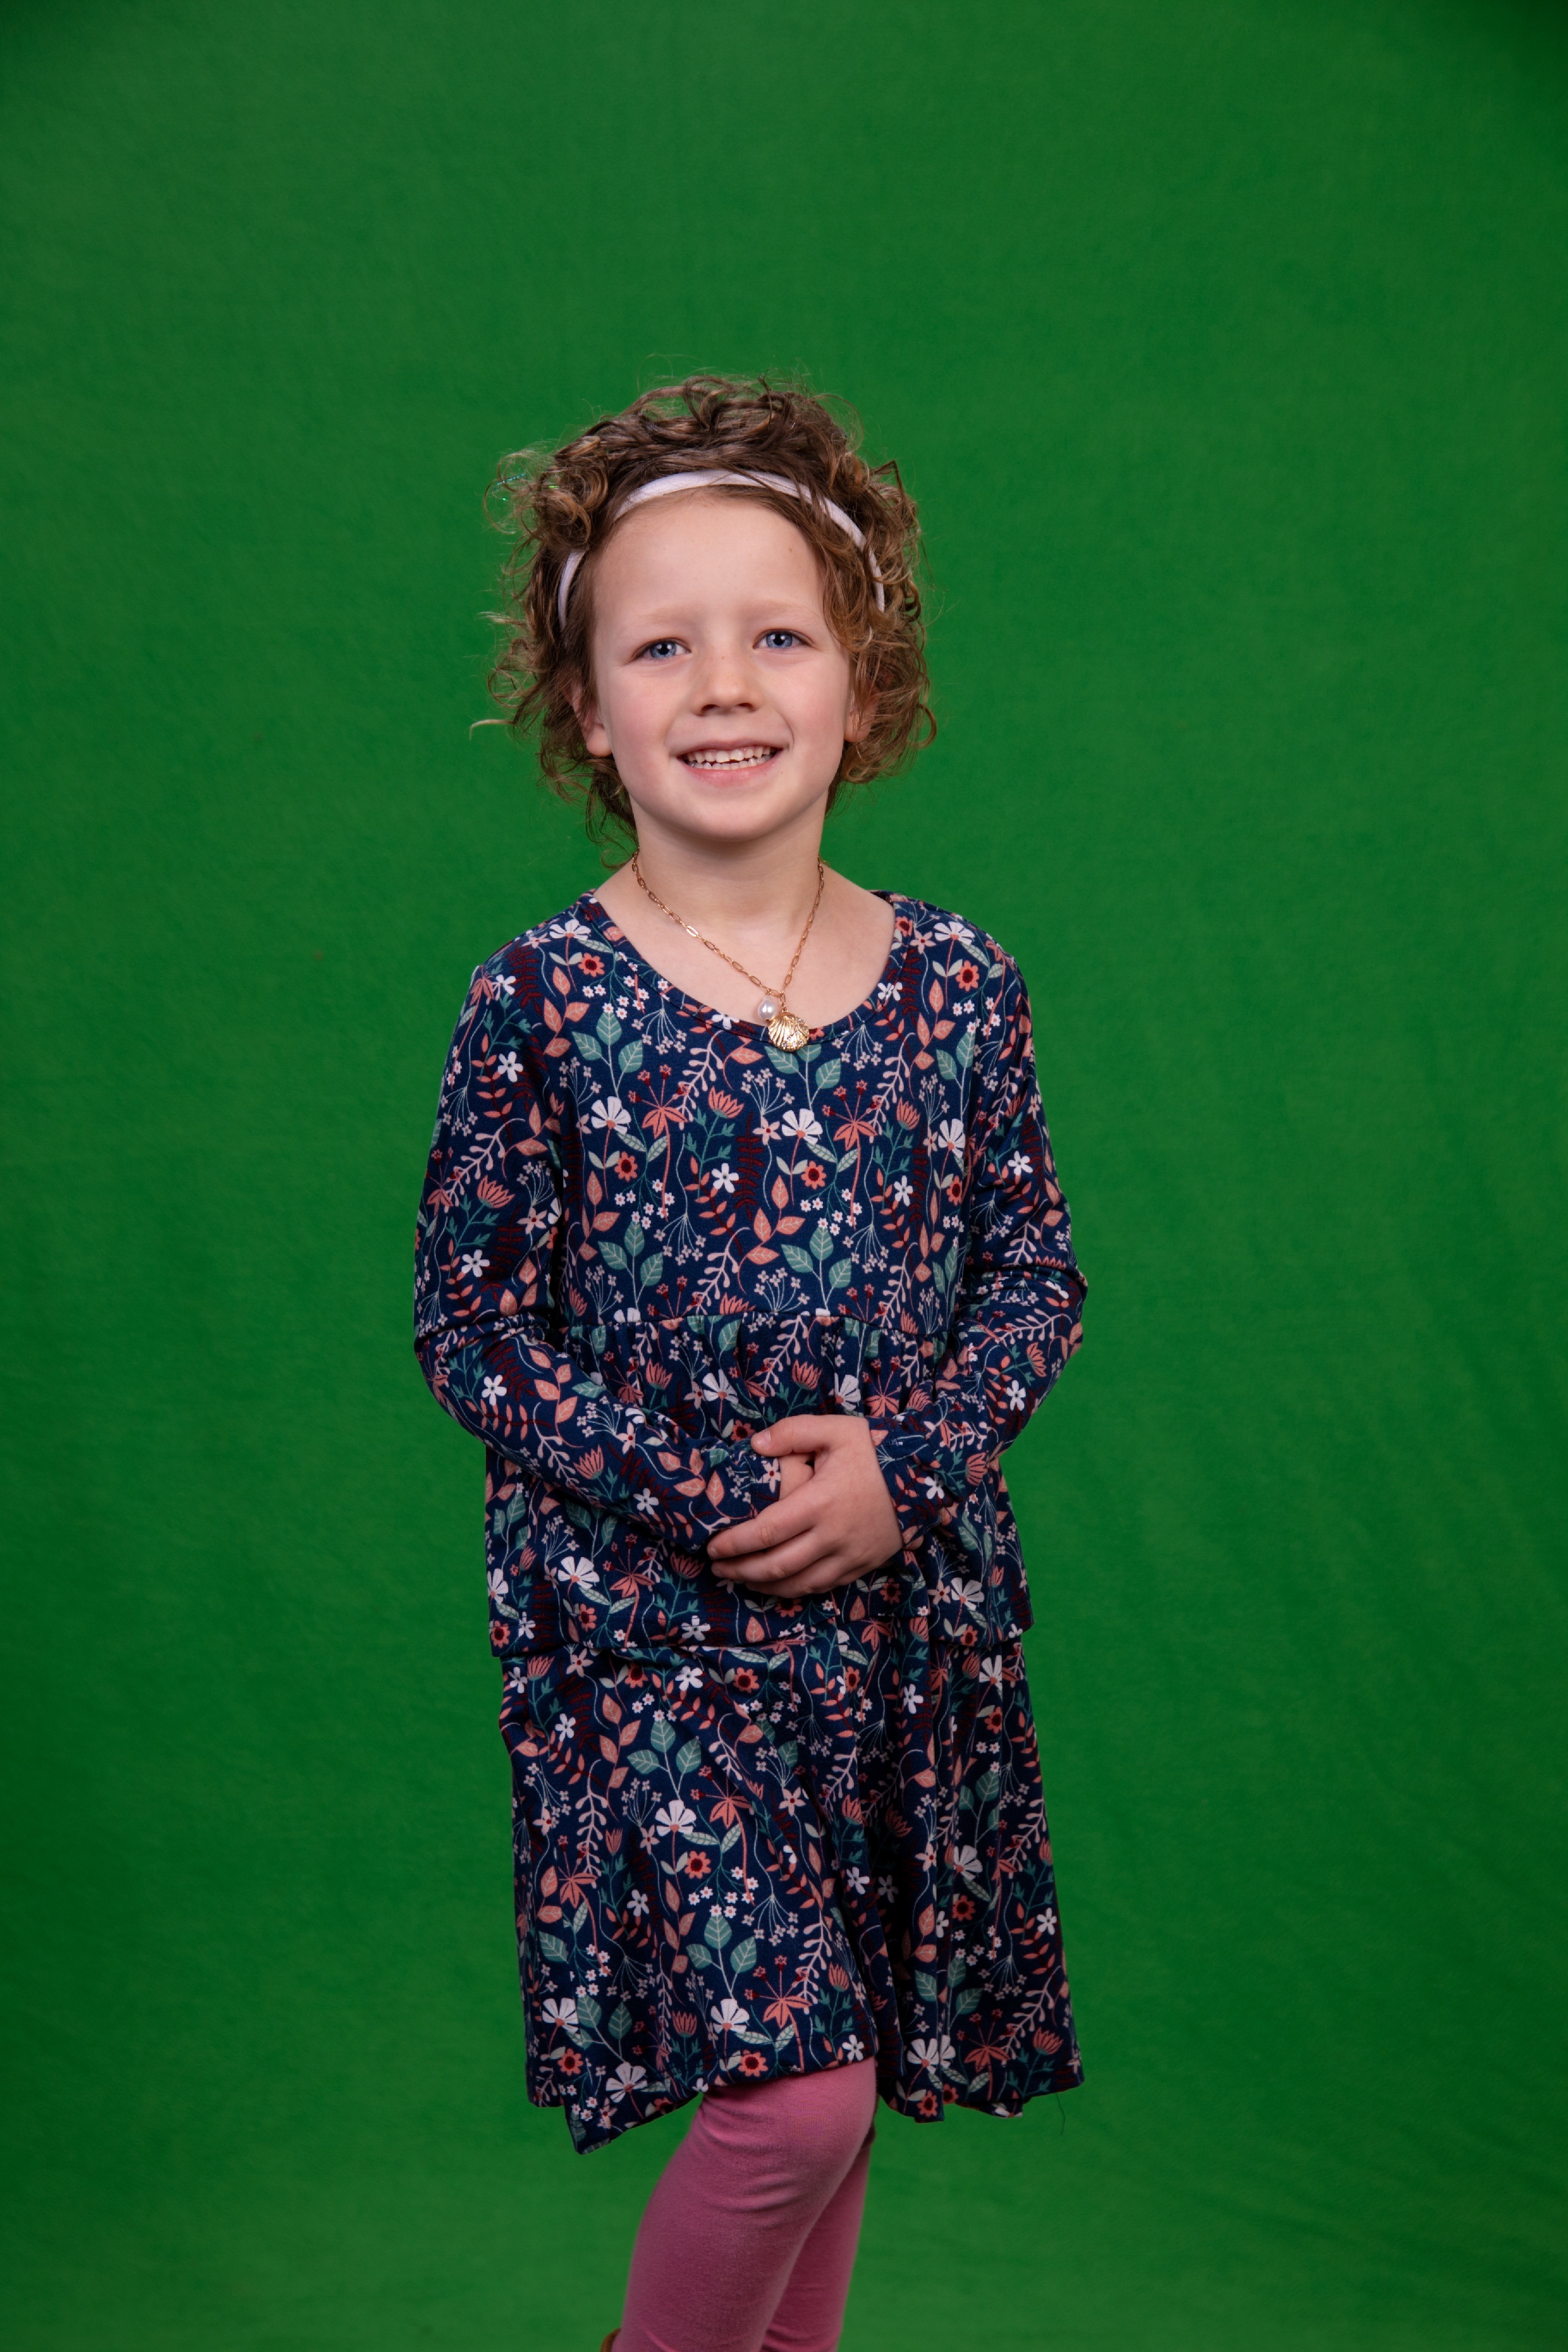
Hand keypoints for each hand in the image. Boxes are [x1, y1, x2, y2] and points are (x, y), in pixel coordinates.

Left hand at [708, 1416, 903, 1599]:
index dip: (735, 1543)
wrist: (926, 1476)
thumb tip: (755, 1445)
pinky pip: (821, 1586)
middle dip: (740, 1570)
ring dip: (762, 1585)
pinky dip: (794, 1590)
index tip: (712, 1546)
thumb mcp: (836, 1430)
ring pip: (797, 1583)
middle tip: (716, 1568)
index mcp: (820, 1501)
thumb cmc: (876, 1451)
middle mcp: (832, 1535)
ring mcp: (848, 1555)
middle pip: (776, 1565)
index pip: (767, 1530)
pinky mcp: (861, 1566)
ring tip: (739, 1579)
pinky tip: (776, 1585)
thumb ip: (793, 1433)